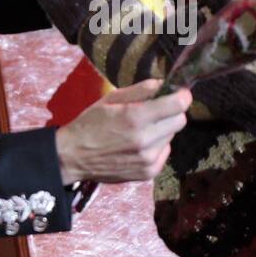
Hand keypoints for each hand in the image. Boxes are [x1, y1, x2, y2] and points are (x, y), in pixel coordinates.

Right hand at [55, 78, 191, 184]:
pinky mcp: (148, 172)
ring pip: (172, 137)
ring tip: (141, 130)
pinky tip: (140, 145)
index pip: (178, 105)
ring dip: (162, 130)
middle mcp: (145, 140)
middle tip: (156, 111)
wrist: (73, 157)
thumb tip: (163, 83)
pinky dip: (157, 146)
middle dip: (172, 112)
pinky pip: (165, 152)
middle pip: (180, 121)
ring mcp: (148, 159)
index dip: (182, 96)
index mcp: (135, 118)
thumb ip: (140, 90)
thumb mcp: (110, 99)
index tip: (179, 94)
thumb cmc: (90, 123)